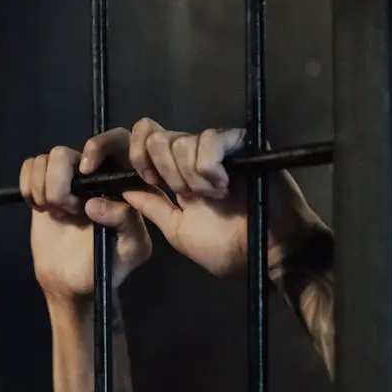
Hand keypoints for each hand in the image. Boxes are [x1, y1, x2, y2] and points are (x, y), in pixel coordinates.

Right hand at [20, 129, 152, 301]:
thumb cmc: (106, 267)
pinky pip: (29, 167)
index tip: (85, 172)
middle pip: (65, 152)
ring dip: (45, 190)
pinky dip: (29, 188)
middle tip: (70, 210)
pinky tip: (43, 209)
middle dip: (60, 183)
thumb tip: (94, 204)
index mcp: (122, 181)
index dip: (97, 147)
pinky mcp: (43, 185)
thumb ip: (125, 223)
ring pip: (44, 159)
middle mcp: (94, 173)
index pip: (117, 140)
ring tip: (59, 214)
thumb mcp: (129, 250)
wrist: (71, 283)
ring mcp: (67, 177)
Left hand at [120, 119, 320, 276]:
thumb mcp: (179, 230)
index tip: (148, 181)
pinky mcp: (240, 142)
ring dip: (192, 177)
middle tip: (189, 196)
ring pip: (181, 141)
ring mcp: (217, 147)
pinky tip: (224, 185)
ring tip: (215, 196)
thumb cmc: (229, 247)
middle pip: (156, 138)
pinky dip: (209, 167)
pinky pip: (210, 139)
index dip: (136, 155)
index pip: (143, 140)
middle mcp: (192, 155)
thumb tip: (122, 190)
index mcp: (174, 173)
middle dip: (166, 173)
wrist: (269, 253)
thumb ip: (152, 207)